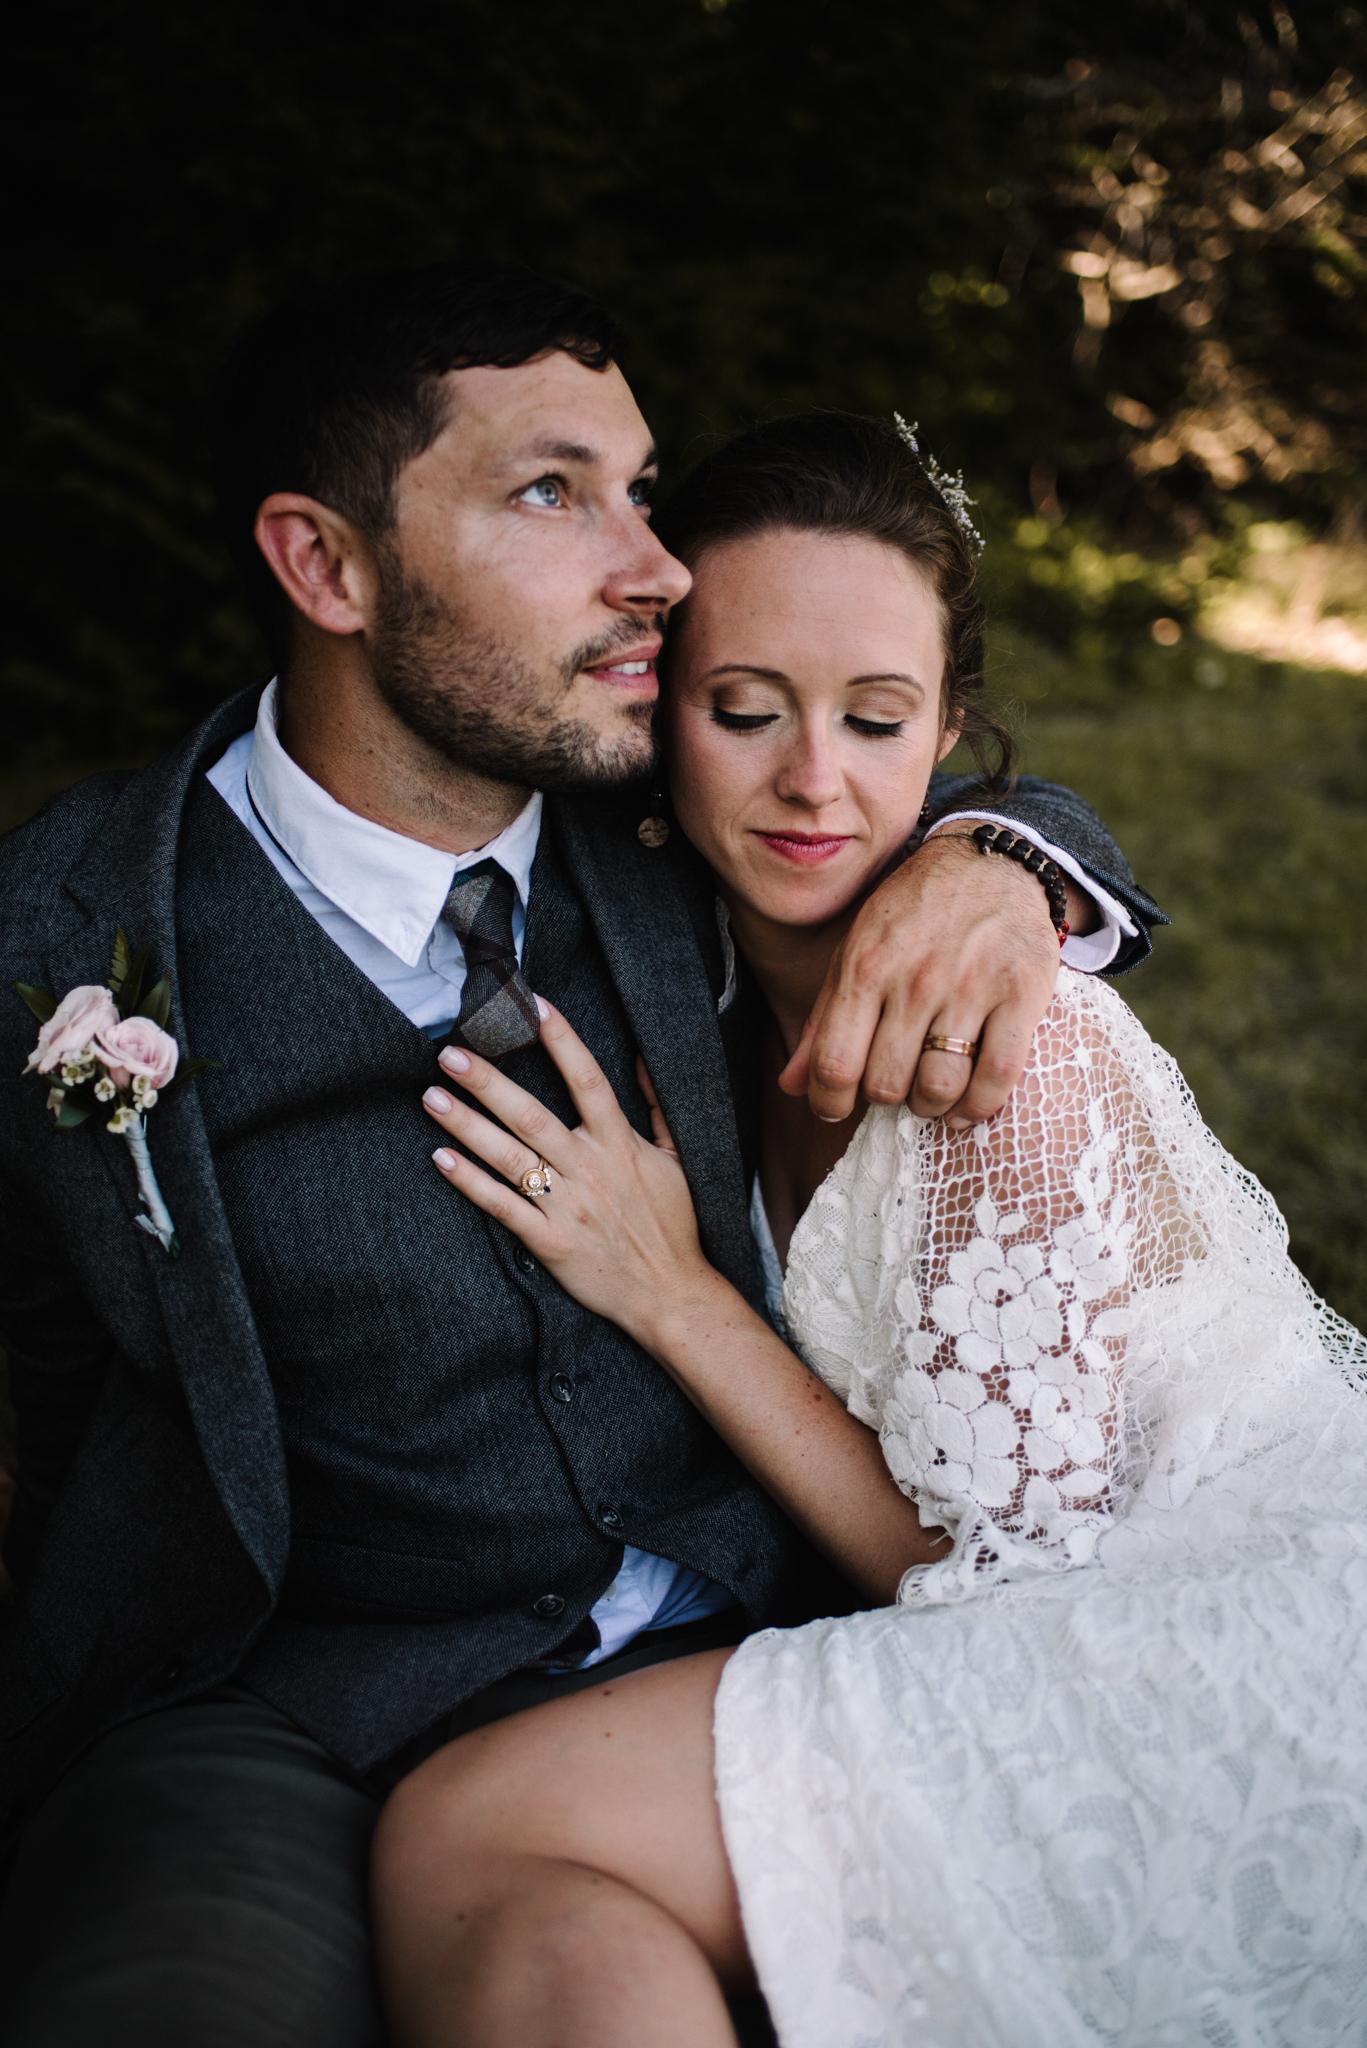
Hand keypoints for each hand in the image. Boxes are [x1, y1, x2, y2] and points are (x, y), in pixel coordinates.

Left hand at [421, 1006, 716, 1348]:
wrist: (670, 1293)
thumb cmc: (673, 1226)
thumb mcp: (677, 1159)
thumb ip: (656, 1106)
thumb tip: (642, 1059)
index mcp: (620, 1143)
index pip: (588, 1079)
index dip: (561, 1039)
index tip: (532, 1005)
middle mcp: (590, 1168)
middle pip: (532, 1114)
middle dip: (488, 1081)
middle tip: (450, 1053)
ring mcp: (568, 1205)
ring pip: (510, 1157)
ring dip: (467, 1125)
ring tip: (432, 1096)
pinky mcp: (551, 1241)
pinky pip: (504, 1207)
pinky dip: (472, 1183)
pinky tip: (442, 1159)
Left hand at [780, 833, 1060, 1126]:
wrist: (989, 863)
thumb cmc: (913, 913)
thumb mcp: (855, 952)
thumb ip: (824, 1020)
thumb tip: (792, 1085)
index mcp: (865, 967)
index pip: (835, 1063)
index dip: (829, 1101)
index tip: (835, 1108)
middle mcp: (915, 979)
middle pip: (887, 1084)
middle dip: (884, 1097)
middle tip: (894, 1083)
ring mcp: (970, 987)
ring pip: (940, 1086)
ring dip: (929, 1105)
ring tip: (929, 1091)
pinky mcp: (1020, 994)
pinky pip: (997, 1075)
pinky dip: (978, 1105)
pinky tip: (965, 1105)